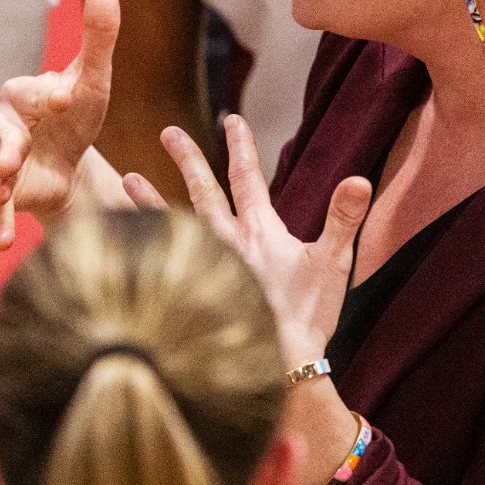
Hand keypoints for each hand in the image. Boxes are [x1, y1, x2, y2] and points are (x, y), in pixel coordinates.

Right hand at [0, 0, 120, 246]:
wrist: (68, 159)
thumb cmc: (76, 112)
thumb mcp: (94, 80)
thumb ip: (99, 37)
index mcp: (24, 93)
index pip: (30, 90)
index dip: (45, 93)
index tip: (64, 96)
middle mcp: (2, 124)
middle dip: (7, 142)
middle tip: (14, 156)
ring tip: (2, 192)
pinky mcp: (4, 194)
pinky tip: (2, 241)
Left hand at [129, 114, 369, 363]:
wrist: (279, 364)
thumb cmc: (308, 314)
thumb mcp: (332, 262)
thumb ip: (343, 218)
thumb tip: (359, 179)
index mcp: (259, 230)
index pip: (246, 177)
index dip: (241, 146)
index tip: (231, 120)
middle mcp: (227, 242)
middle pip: (203, 191)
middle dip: (187, 158)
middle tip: (168, 132)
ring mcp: (208, 266)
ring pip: (174, 223)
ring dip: (150, 200)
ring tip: (125, 179)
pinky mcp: (196, 289)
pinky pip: (166, 260)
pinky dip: (149, 243)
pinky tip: (131, 238)